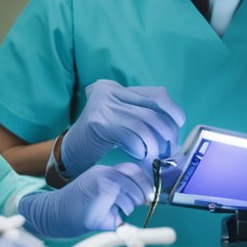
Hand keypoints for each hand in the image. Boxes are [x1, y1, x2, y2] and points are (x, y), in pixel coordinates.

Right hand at [18, 163, 152, 237]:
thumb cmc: (81, 206)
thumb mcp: (102, 194)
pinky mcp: (97, 200)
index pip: (133, 170)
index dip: (145, 182)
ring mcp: (100, 185)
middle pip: (135, 183)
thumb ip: (121, 191)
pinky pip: (120, 209)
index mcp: (105, 171)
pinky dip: (119, 218)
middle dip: (139, 197)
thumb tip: (147, 199)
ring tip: (114, 212)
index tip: (148, 195)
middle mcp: (103, 174)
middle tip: (131, 206)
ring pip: (129, 197)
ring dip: (127, 208)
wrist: (56, 214)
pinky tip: (109, 218)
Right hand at [60, 80, 184, 174]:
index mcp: (118, 89)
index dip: (174, 114)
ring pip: (145, 125)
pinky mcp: (98, 122)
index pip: (158, 95)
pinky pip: (131, 135)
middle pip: (154, 111)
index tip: (177, 132)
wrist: (69, 152)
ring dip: (155, 146)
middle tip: (169, 152)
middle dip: (168, 135)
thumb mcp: (122, 122)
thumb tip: (176, 135)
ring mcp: (103, 105)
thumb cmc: (100, 141)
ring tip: (156, 158)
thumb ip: (144, 120)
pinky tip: (139, 155)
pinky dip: (141, 149)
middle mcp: (110, 91)